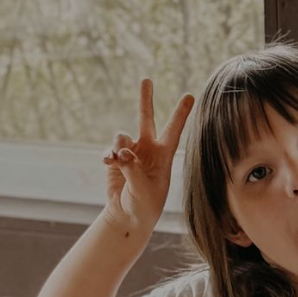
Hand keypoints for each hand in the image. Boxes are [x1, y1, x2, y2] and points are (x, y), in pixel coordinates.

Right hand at [102, 78, 194, 228]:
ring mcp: (131, 153)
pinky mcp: (115, 160)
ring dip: (119, 146)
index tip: (189, 96)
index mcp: (163, 157)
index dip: (181, 114)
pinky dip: (108, 155)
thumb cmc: (144, 206)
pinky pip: (110, 149)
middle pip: (146, 119)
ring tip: (119, 161)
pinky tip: (108, 163)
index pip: (173, 131)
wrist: (128, 217)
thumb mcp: (143, 191)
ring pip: (122, 136)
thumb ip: (133, 169)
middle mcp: (148, 150)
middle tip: (147, 79)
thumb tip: (123, 152)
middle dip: (145, 99)